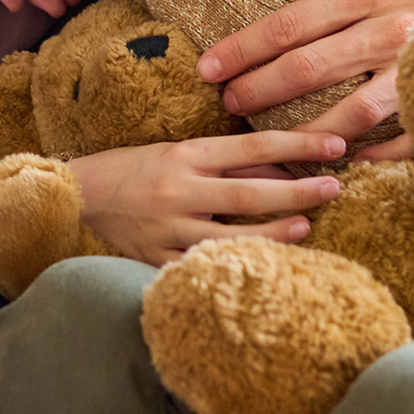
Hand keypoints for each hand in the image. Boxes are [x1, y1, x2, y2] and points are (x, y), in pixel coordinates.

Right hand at [67, 129, 346, 264]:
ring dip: (274, 231)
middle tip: (334, 188)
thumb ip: (225, 162)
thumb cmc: (134, 168)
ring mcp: (169, 227)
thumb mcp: (178, 151)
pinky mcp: (158, 258)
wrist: (79, 194)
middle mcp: (179, 189)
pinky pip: (203, 267)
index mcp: (185, 154)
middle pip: (250, 192)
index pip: (253, 146)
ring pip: (231, 235)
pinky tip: (260, 268)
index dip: (298, 146)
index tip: (335, 147)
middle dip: (298, 191)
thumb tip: (281, 170)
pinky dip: (233, 265)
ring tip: (306, 226)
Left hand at [196, 0, 413, 161]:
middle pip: (309, 71)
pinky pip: (411, 137)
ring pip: (353, 114)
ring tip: (272, 147)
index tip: (209, 68)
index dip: (244, 49)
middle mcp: (394, 31)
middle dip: (258, 91)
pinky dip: (377, 156)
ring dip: (307, 133)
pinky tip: (344, 161)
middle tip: (222, 106)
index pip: (292, 24)